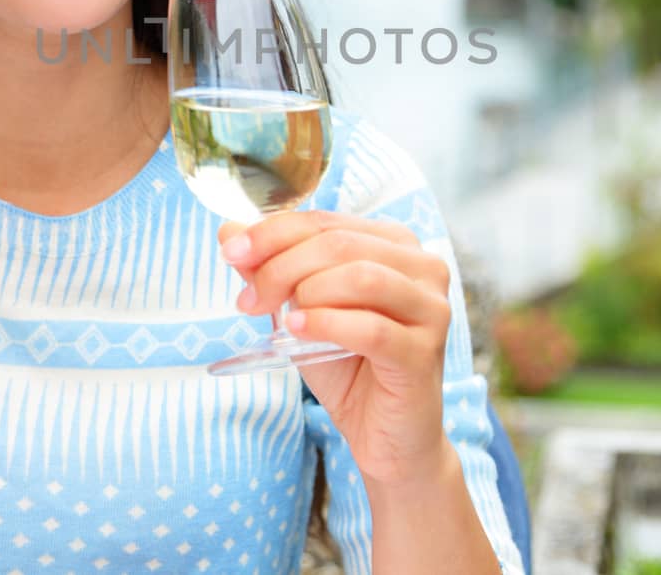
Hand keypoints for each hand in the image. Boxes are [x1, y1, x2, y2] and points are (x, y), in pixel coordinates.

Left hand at [217, 210, 453, 487]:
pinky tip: (298, 330)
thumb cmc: (349, 368)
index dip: (273, 232)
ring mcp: (431, 309)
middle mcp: (423, 267)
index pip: (326, 221)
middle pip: (340, 243)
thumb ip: (272, 269)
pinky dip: (327, 324)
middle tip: (248, 298)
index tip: (231, 253)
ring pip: (360, 277)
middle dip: (282, 265)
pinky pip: (371, 328)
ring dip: (306, 292)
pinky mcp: (424, 352)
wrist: (386, 438)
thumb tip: (228, 230)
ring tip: (280, 319)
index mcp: (396, 244)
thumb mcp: (303, 311)